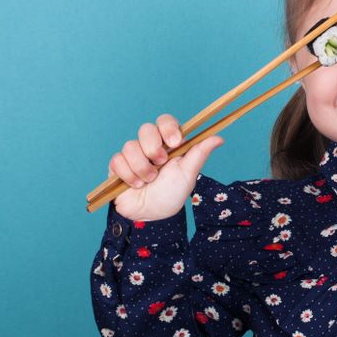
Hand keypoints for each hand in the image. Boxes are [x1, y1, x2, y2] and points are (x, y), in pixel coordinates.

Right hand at [108, 113, 223, 220]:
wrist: (150, 215)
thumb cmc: (171, 194)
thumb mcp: (188, 174)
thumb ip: (199, 154)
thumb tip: (219, 138)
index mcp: (169, 144)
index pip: (165, 121)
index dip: (168, 127)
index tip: (174, 142)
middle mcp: (151, 145)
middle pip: (146, 129)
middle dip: (153, 148)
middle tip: (160, 164)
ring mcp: (133, 154)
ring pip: (130, 146)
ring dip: (142, 168)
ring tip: (149, 181)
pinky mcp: (118, 164)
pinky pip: (117, 160)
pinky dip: (128, 175)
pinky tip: (135, 185)